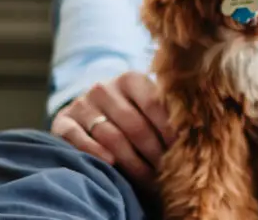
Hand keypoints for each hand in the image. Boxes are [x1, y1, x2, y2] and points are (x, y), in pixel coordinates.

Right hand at [51, 71, 175, 187]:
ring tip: (149, 178)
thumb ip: (165, 109)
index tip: (183, 149)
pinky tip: (112, 164)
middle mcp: (104, 87)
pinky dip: (95, 152)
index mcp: (130, 78)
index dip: (169, 129)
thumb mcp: (147, 102)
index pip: (153, 104)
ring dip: (132, 161)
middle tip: (167, 170)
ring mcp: (81, 104)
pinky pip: (78, 139)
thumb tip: (195, 127)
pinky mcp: (62, 121)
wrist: (91, 109)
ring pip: (110, 136)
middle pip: (134, 124)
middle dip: (153, 151)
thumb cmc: (130, 109)